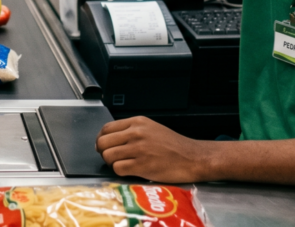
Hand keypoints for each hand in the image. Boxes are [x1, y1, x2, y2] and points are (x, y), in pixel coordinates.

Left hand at [96, 116, 213, 183]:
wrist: (192, 157)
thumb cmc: (174, 146)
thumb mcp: (152, 129)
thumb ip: (132, 131)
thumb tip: (112, 139)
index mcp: (137, 122)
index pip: (106, 128)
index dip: (102, 139)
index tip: (105, 146)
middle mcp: (135, 133)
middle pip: (103, 142)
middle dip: (103, 152)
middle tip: (112, 158)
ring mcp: (138, 149)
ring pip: (108, 156)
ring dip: (111, 163)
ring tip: (122, 165)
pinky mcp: (142, 165)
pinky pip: (118, 168)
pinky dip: (120, 172)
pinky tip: (129, 171)